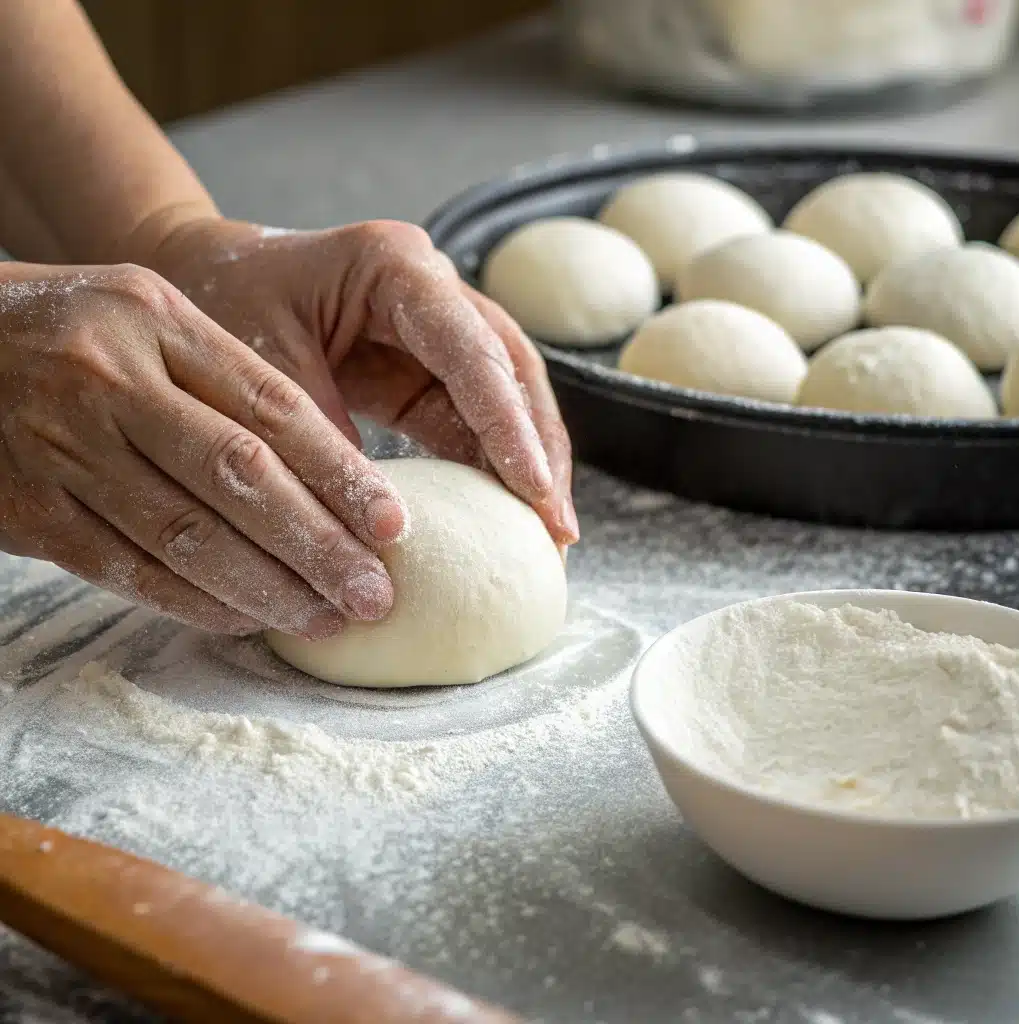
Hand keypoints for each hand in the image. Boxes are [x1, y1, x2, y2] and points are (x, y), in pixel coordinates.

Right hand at [0, 264, 409, 635]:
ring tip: (326, 618)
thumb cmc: (69, 333)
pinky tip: (248, 619)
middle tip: (375, 594)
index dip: (341, 475)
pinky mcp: (26, 510)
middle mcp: (110, 380)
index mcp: (156, 321)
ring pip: (187, 535)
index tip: (395, 526)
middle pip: (240, 477)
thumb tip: (331, 466)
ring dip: (267, 588)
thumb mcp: (146, 317)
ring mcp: (62, 446)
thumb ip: (226, 377)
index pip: (272, 409)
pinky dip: (195, 602)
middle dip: (318, 545)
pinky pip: (127, 569)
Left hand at [140, 218, 578, 545]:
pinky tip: (508, 514)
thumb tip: (378, 523)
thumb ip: (319, 435)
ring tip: (550, 532)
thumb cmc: (221, 299)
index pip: (472, 351)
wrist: (200, 276)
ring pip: (506, 396)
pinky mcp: (424, 369)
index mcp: (394, 267)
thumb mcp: (260, 364)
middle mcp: (431, 290)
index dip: (508, 424)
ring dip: (527, 462)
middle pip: (511, 370)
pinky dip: (491, 467)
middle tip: (557, 526)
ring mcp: (434, 329)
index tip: (534, 491)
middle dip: (538, 449)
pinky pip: (471, 419)